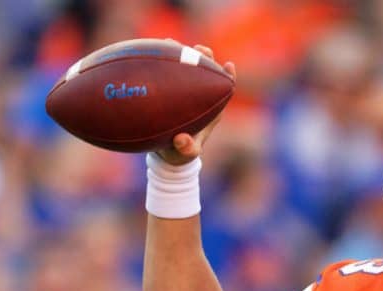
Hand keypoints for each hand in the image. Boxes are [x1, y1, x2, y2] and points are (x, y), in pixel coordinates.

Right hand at [154, 44, 236, 165]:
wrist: (163, 152)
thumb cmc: (179, 153)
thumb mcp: (184, 154)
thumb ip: (186, 149)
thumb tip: (182, 140)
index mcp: (211, 109)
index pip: (224, 89)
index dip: (228, 77)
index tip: (228, 65)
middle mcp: (200, 96)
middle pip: (207, 72)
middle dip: (206, 58)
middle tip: (200, 50)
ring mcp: (183, 91)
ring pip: (187, 67)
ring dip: (183, 54)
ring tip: (173, 43)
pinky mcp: (168, 89)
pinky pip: (166, 72)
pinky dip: (163, 60)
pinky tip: (154, 49)